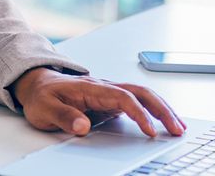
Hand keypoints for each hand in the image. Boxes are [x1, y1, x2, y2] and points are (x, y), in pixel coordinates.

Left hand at [11, 67, 185, 138]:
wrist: (36, 84)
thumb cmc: (42, 95)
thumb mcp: (44, 108)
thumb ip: (63, 117)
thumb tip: (82, 127)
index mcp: (91, 88)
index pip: (122, 98)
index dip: (138, 114)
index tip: (150, 131)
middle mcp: (104, 87)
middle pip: (141, 93)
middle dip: (162, 109)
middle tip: (178, 128)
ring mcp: (108, 92)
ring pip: (142, 95)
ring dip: (162, 108)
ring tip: (179, 126)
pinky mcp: (110, 99)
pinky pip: (137, 101)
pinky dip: (153, 109)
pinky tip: (163, 121)